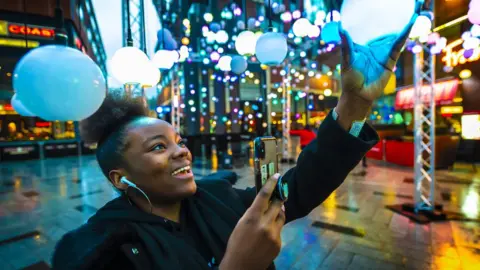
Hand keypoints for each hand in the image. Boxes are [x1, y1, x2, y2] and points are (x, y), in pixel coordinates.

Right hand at [220, 174, 285, 269]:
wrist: (240, 266)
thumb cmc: (236, 244)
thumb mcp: (241, 224)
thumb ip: (253, 213)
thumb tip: (263, 204)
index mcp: (252, 217)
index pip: (264, 196)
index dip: (271, 184)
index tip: (277, 176)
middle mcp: (265, 224)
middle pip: (277, 204)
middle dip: (279, 198)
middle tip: (280, 193)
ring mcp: (274, 235)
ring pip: (281, 217)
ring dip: (278, 213)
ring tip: (274, 212)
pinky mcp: (278, 243)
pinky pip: (279, 231)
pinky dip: (275, 229)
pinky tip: (267, 234)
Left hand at [335, 1, 420, 128]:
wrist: (358, 96)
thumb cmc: (349, 79)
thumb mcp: (347, 60)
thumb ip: (346, 45)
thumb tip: (341, 28)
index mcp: (363, 44)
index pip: (371, 26)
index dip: (377, 15)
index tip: (383, 2)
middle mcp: (375, 45)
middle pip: (387, 27)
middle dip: (396, 15)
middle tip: (404, 1)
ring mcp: (384, 51)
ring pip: (396, 33)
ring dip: (405, 21)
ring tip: (414, 7)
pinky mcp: (390, 59)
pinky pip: (398, 45)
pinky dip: (404, 34)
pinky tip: (410, 22)